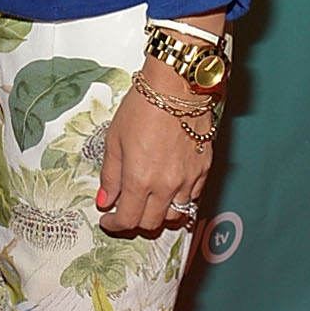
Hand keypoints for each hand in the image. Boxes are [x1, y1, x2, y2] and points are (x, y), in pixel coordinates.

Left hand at [97, 65, 211, 236]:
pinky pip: (192, 198)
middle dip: (135, 222)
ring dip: (159, 215)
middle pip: (151, 223)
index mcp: (140, 179)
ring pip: (175, 215)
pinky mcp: (204, 169)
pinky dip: (179, 200)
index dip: (114, 224)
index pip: (128, 219)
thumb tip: (105, 201)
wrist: (177, 86)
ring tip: (148, 202)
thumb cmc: (143, 107)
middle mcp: (166, 185)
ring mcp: (188, 179)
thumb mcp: (114, 140)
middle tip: (126, 211)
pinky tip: (168, 190)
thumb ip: (110, 176)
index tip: (108, 220)